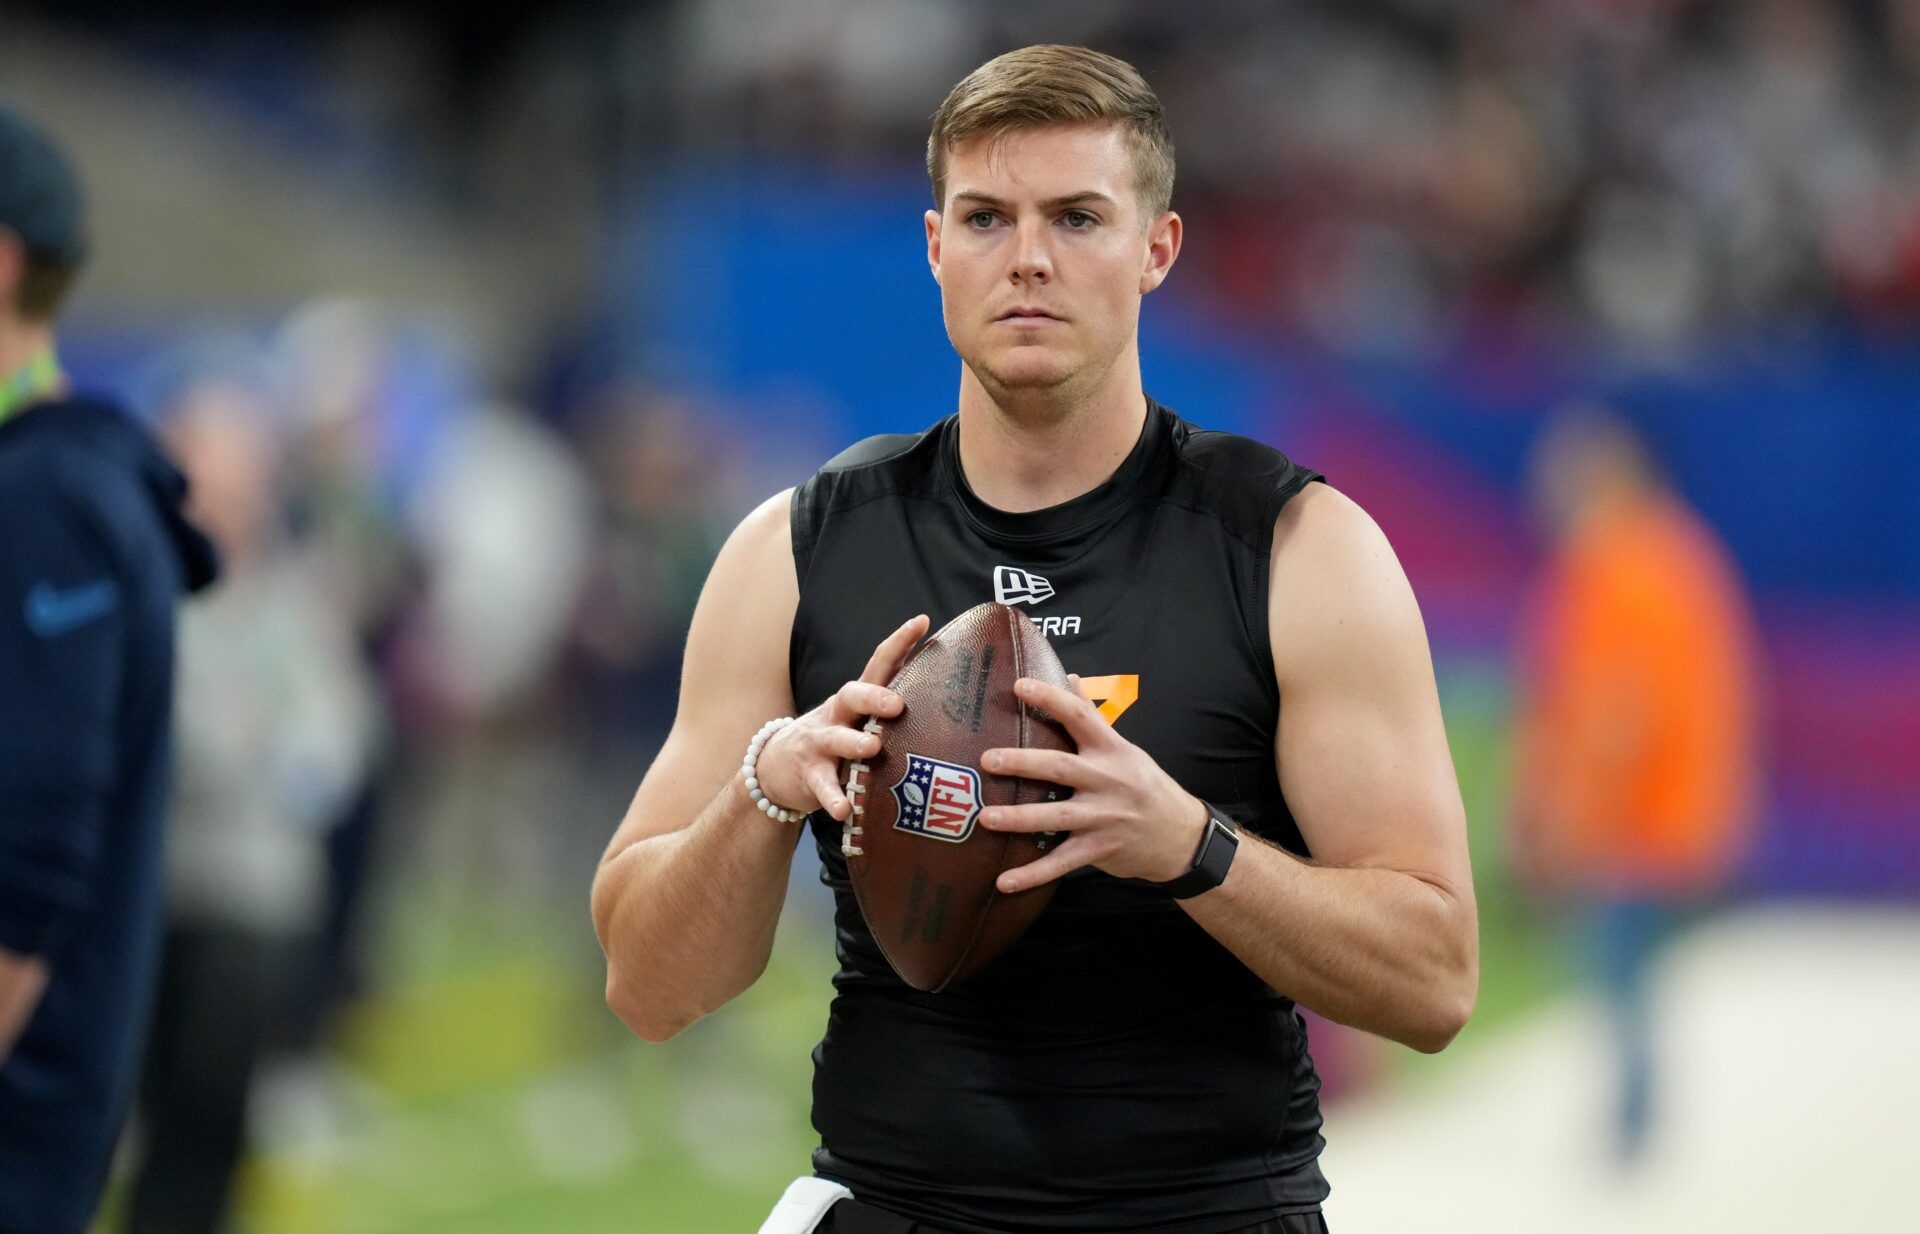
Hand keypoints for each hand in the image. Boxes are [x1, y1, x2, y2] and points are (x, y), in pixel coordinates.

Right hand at [753, 614, 929, 821]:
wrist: (777, 766)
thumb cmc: (835, 737)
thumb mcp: (857, 716)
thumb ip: (889, 700)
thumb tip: (941, 678)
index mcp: (856, 700)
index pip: (879, 664)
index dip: (899, 642)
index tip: (922, 622)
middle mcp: (837, 715)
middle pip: (852, 696)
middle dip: (874, 697)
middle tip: (897, 705)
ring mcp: (820, 744)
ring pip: (835, 739)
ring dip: (853, 743)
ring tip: (870, 748)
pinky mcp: (810, 775)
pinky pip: (822, 786)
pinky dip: (833, 798)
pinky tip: (844, 810)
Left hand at [979, 674, 1208, 892]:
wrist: (1181, 837)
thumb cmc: (1146, 786)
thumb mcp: (1126, 748)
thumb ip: (1094, 717)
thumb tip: (1071, 677)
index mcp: (1112, 750)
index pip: (1080, 716)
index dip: (1050, 698)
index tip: (1019, 685)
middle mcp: (1108, 781)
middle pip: (1061, 768)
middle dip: (1023, 763)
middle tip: (988, 759)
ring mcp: (1104, 817)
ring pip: (1057, 817)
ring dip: (1019, 818)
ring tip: (986, 817)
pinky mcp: (1100, 850)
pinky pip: (1061, 863)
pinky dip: (1033, 874)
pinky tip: (1004, 881)